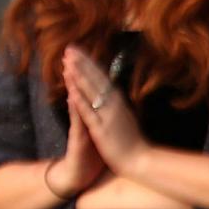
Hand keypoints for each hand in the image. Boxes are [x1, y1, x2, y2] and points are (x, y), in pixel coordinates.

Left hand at [64, 48, 144, 175]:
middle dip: (82, 63)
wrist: (142, 161)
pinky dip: (81, 102)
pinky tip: (72, 92)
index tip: (77, 49)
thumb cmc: (131, 139)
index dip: (88, 62)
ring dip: (79, 77)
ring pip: (91, 93)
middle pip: (95, 80)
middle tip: (68, 48)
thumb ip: (114, 101)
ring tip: (67, 63)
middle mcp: (114, 105)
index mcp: (118, 100)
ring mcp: (108, 117)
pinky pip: (90, 114)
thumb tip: (108, 86)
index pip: (101, 76)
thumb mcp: (123, 114)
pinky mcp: (102, 130)